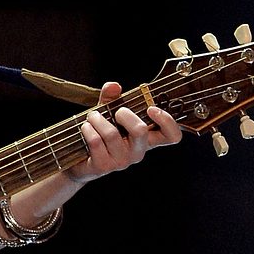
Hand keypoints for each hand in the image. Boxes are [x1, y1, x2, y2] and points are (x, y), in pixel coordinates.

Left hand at [66, 82, 181, 183]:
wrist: (80, 162)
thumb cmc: (100, 135)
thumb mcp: (108, 113)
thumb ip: (112, 98)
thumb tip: (113, 86)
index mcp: (147, 139)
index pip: (172, 136)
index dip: (167, 121)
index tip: (151, 108)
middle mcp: (138, 152)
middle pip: (140, 131)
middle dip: (124, 114)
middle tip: (116, 112)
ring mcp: (121, 161)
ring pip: (111, 134)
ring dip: (97, 119)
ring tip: (92, 117)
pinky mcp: (103, 167)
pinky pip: (96, 142)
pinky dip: (88, 129)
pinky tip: (85, 128)